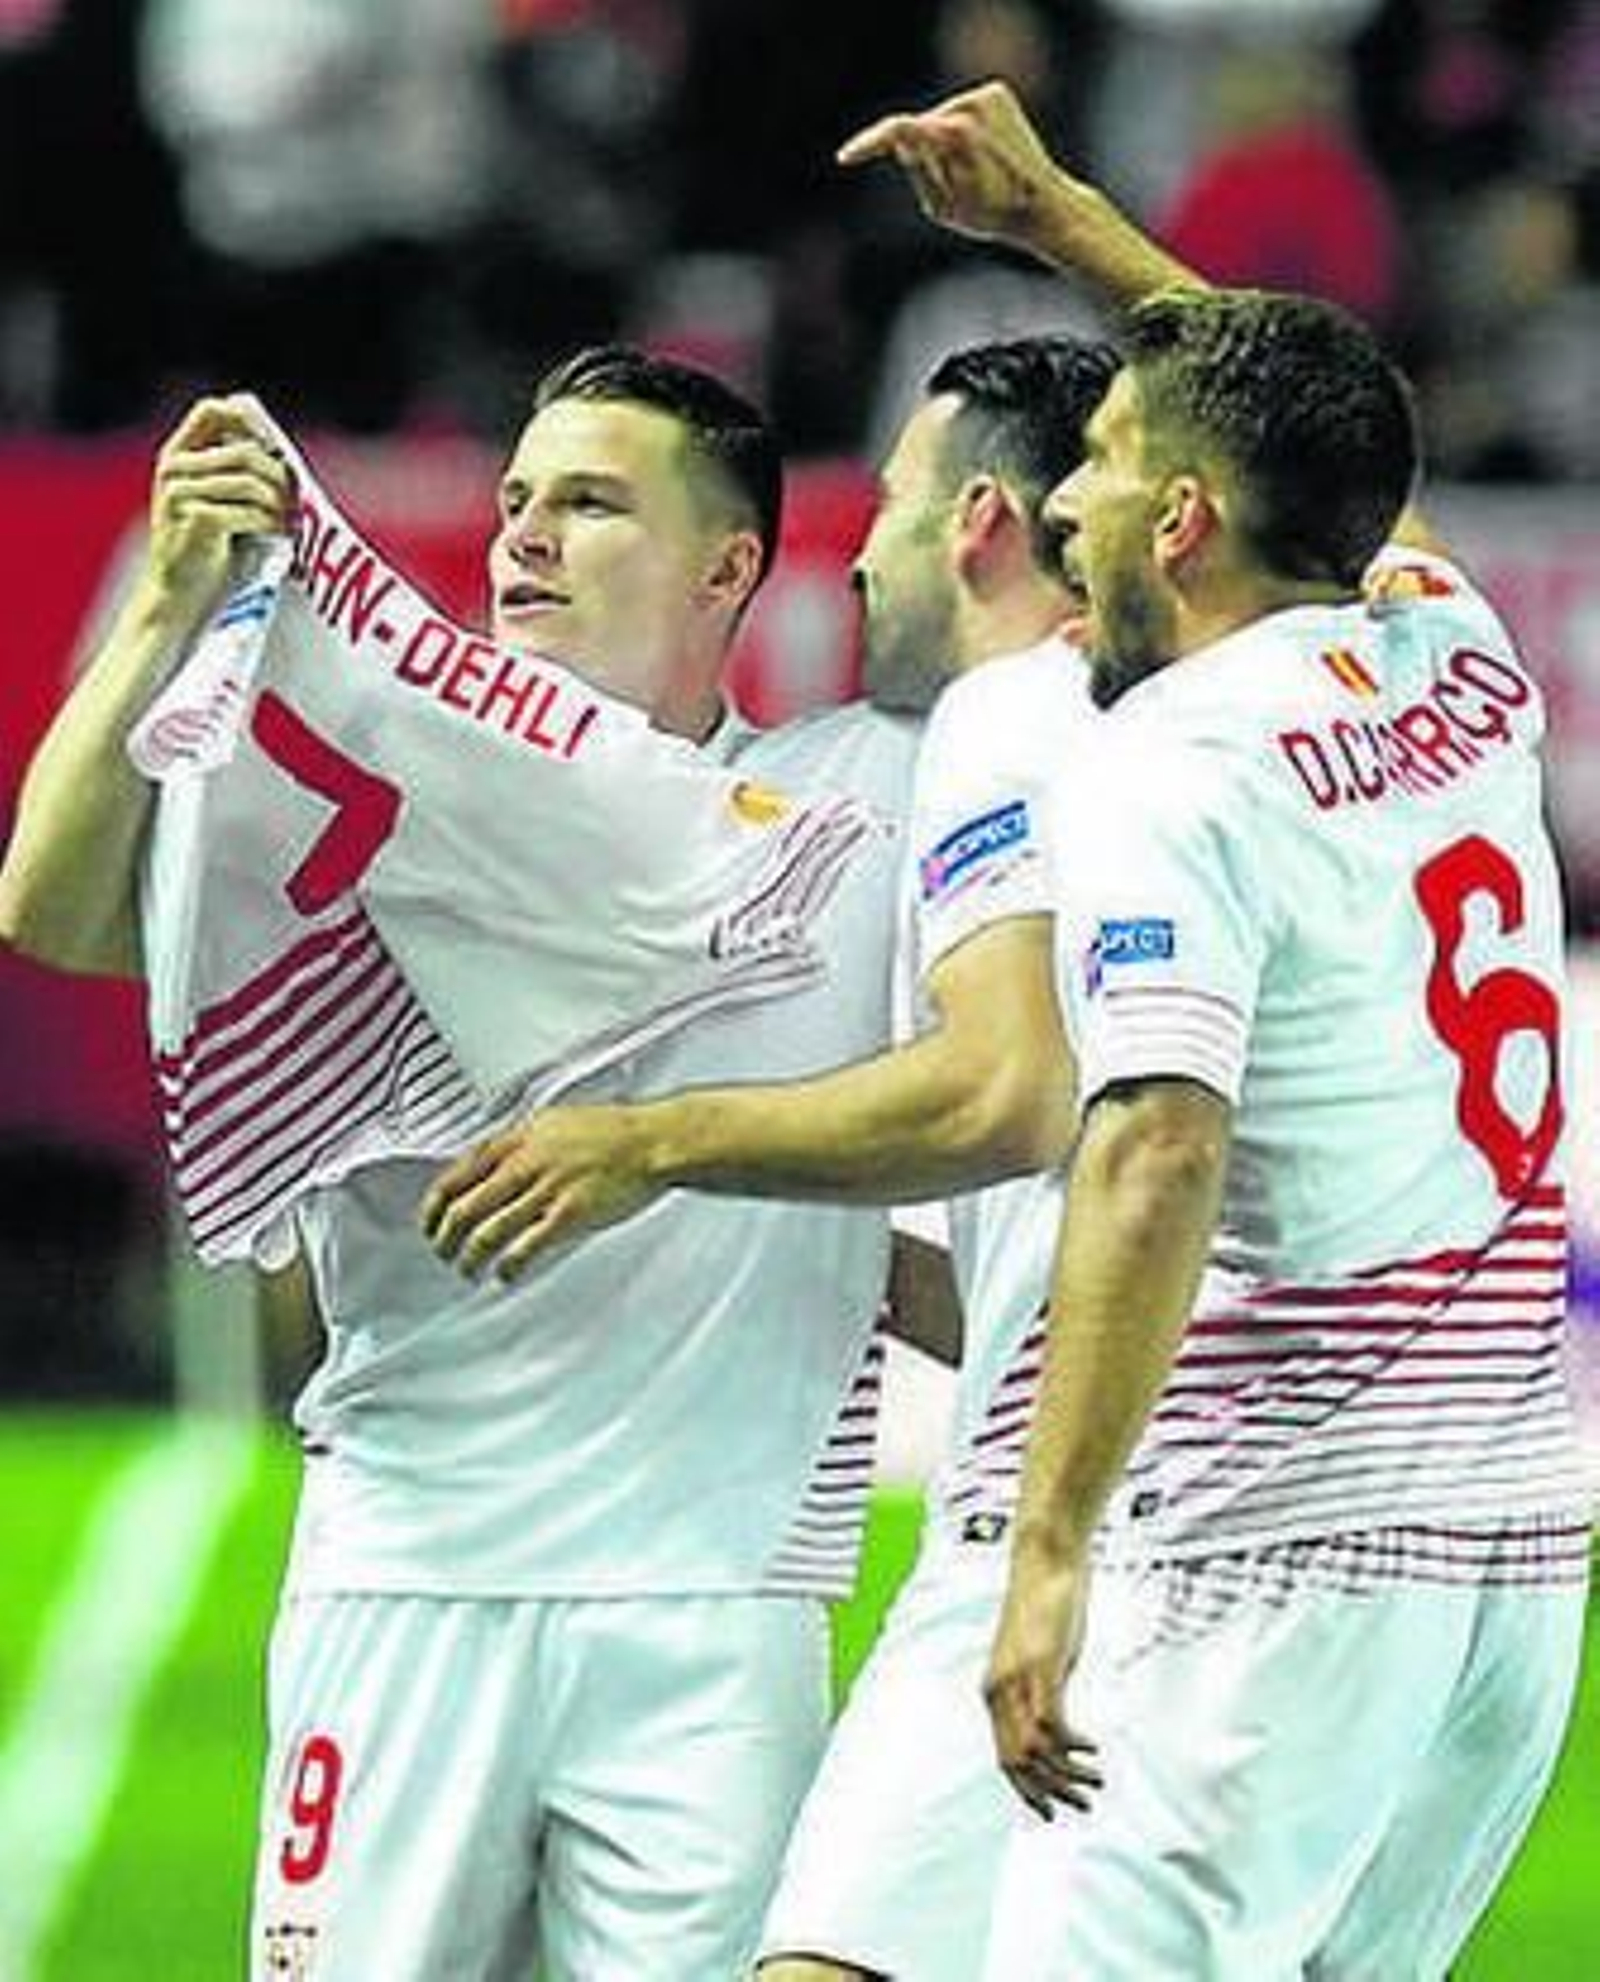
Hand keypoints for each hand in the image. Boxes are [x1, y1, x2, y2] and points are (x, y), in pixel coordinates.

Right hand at [145, 395, 294, 617]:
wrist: (181, 602)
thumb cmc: (212, 558)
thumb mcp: (229, 508)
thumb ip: (247, 477)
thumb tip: (288, 457)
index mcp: (178, 456)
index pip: (212, 410)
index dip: (248, 420)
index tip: (276, 449)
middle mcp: (174, 467)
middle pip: (244, 451)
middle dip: (280, 478)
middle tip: (298, 506)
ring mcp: (179, 492)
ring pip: (251, 481)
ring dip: (281, 505)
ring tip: (291, 526)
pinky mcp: (193, 519)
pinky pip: (249, 512)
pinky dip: (272, 525)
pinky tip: (280, 539)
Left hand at [419, 1104, 663, 1280]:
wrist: (654, 1142)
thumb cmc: (613, 1132)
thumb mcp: (555, 1121)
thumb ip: (520, 1142)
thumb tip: (491, 1163)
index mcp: (520, 1138)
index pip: (458, 1173)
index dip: (435, 1203)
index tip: (429, 1221)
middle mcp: (526, 1162)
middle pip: (464, 1206)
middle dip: (444, 1236)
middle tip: (442, 1252)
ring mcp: (547, 1189)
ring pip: (488, 1231)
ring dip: (470, 1257)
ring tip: (467, 1270)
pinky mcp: (570, 1214)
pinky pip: (526, 1248)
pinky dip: (508, 1266)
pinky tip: (505, 1275)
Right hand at [838, 80, 1070, 255]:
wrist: (1042, 203)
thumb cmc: (991, 213)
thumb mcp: (940, 207)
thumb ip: (915, 172)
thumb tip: (903, 140)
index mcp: (955, 136)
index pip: (898, 130)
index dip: (868, 144)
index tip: (847, 158)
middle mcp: (968, 107)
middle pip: (921, 129)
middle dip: (924, 155)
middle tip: (956, 187)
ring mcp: (985, 95)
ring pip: (940, 119)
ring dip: (945, 144)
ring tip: (977, 171)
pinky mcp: (997, 91)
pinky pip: (962, 110)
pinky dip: (964, 131)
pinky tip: (988, 151)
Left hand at [984, 1547, 1102, 1819]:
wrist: (1045, 1560)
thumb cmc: (1045, 1606)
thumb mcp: (1040, 1656)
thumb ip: (1041, 1689)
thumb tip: (1054, 1720)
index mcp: (994, 1691)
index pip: (1005, 1757)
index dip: (1028, 1791)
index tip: (1054, 1810)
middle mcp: (1000, 1690)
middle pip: (1017, 1763)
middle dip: (1049, 1793)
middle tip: (1082, 1805)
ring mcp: (1019, 1679)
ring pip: (1034, 1751)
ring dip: (1066, 1775)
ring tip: (1095, 1784)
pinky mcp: (1041, 1667)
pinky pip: (1050, 1723)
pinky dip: (1071, 1746)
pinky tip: (1093, 1750)